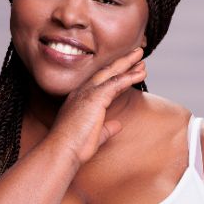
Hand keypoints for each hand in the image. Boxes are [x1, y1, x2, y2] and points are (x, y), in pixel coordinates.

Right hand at [46, 46, 146, 164]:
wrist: (62, 150)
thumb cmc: (74, 147)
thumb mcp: (94, 135)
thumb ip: (106, 128)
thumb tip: (118, 125)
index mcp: (79, 100)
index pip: (100, 83)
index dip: (116, 75)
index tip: (129, 70)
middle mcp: (82, 92)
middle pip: (105, 72)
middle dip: (122, 63)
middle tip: (137, 54)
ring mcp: (87, 93)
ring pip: (111, 73)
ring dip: (128, 64)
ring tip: (141, 55)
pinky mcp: (95, 97)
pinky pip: (116, 83)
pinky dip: (129, 77)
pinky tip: (141, 73)